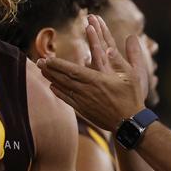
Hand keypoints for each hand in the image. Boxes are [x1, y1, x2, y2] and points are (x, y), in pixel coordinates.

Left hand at [37, 14, 147, 130]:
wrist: (129, 122)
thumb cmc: (131, 97)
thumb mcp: (131, 75)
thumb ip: (118, 60)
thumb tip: (109, 48)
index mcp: (97, 80)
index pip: (72, 70)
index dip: (58, 64)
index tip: (47, 58)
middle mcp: (87, 91)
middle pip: (64, 78)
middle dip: (50, 69)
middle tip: (39, 61)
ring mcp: (84, 102)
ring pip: (64, 88)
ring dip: (52, 79)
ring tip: (42, 71)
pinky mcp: (85, 111)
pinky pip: (68, 100)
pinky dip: (59, 93)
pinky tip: (52, 87)